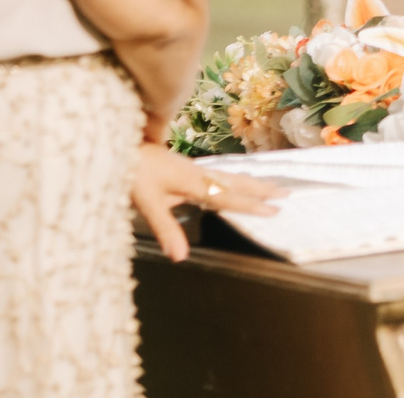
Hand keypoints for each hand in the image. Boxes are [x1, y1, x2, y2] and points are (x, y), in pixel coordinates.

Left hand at [131, 144, 281, 262]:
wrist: (118, 145)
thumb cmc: (131, 173)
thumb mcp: (146, 203)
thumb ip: (166, 229)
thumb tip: (181, 257)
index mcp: (193, 182)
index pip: (228, 196)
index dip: (251, 204)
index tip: (275, 209)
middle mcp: (198, 174)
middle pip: (236, 182)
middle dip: (261, 188)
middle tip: (286, 192)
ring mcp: (191, 169)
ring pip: (228, 176)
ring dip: (250, 182)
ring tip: (268, 185)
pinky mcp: (183, 168)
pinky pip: (218, 174)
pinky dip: (233, 179)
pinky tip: (230, 180)